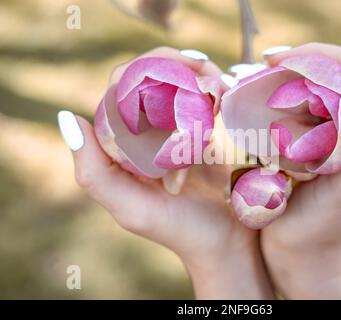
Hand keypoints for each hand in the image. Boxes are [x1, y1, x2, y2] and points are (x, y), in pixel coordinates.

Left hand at [58, 47, 272, 298]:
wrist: (227, 245)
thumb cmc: (180, 230)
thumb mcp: (131, 208)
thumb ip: (94, 173)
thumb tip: (68, 118)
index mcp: (126, 146)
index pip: (121, 91)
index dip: (139, 70)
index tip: (167, 67)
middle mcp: (152, 134)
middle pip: (156, 80)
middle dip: (176, 65)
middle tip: (201, 67)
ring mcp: (183, 132)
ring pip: (185, 84)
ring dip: (201, 73)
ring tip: (217, 81)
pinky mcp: (212, 136)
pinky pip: (212, 101)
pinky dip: (219, 88)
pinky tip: (227, 91)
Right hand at [260, 43, 340, 298]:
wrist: (297, 251)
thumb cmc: (327, 224)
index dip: (325, 55)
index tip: (284, 60)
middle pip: (335, 73)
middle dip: (302, 60)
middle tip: (265, 63)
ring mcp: (331, 133)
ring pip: (313, 87)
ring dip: (287, 75)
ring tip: (258, 74)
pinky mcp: (308, 143)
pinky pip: (296, 108)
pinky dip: (278, 97)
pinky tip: (257, 97)